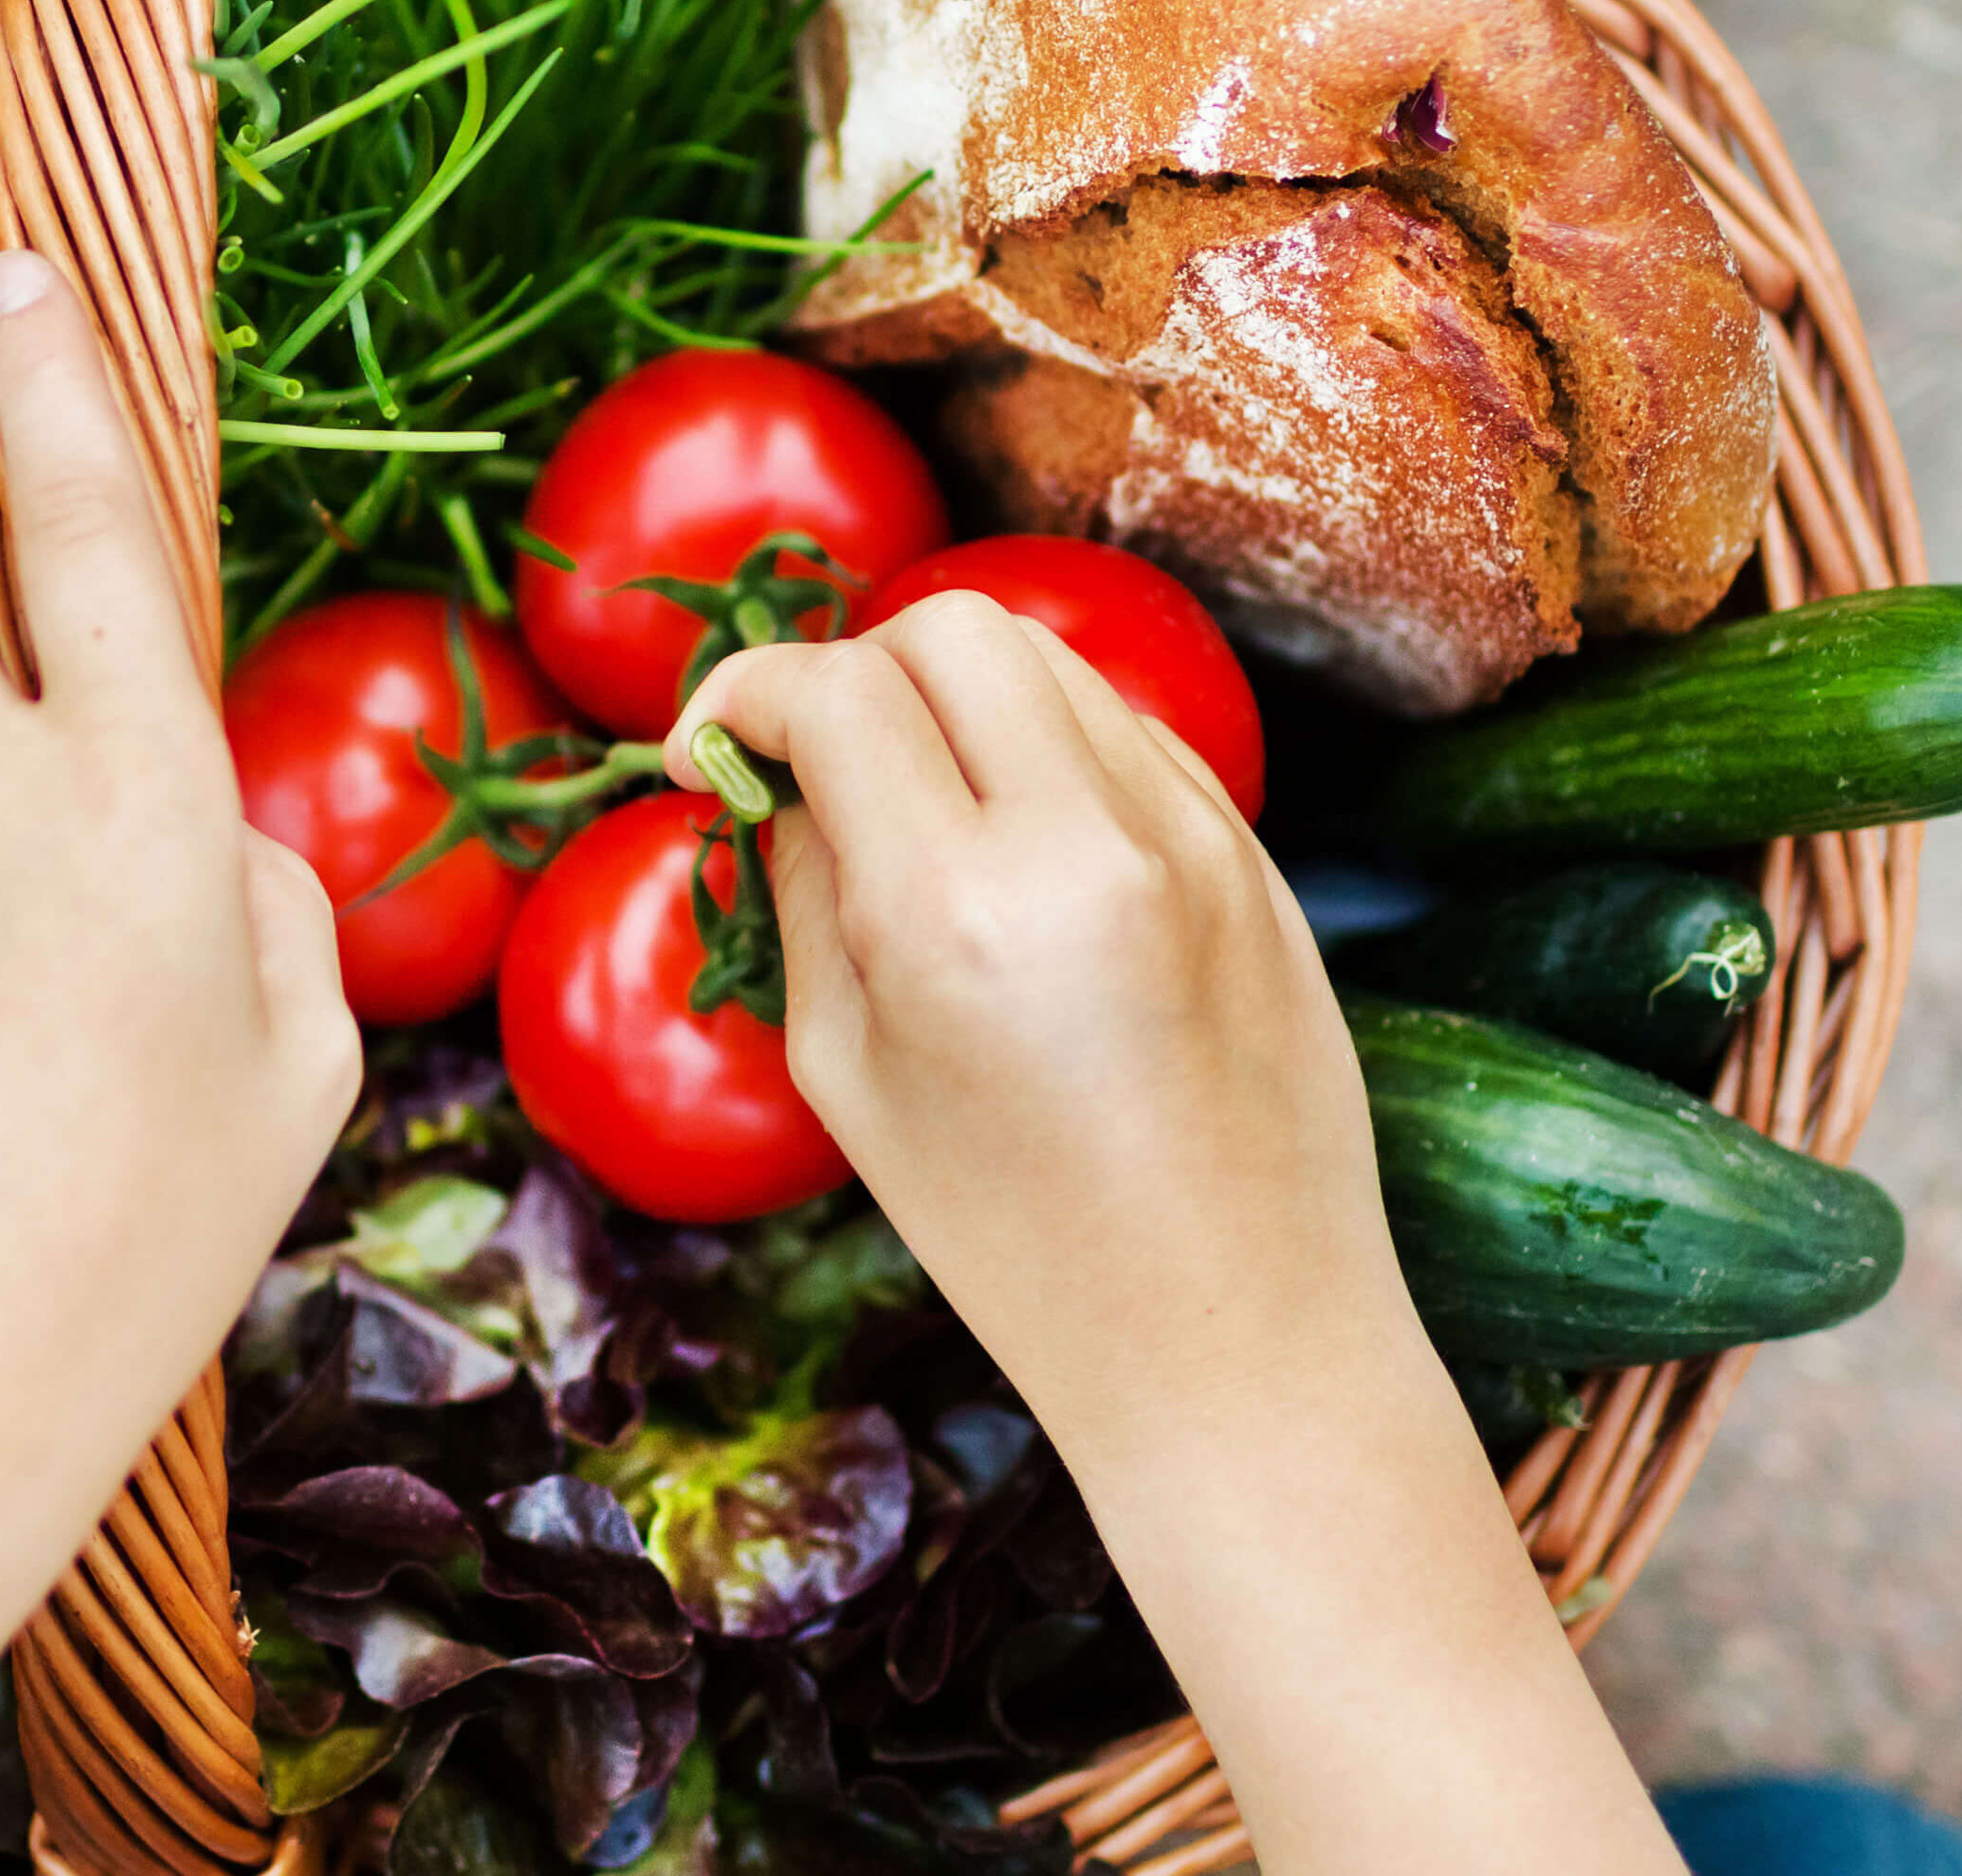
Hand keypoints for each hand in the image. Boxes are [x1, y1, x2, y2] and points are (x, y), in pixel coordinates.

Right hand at [667, 591, 1394, 1405]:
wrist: (1233, 1331)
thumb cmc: (1016, 1237)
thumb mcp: (851, 1076)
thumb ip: (804, 893)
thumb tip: (778, 777)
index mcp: (957, 911)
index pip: (835, 692)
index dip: (743, 696)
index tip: (708, 754)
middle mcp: (1087, 844)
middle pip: (949, 628)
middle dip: (856, 669)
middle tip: (818, 765)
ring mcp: (1193, 839)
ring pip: (1049, 663)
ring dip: (959, 700)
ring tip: (925, 809)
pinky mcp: (1253, 857)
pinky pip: (1131, 733)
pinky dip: (1054, 750)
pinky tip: (1025, 852)